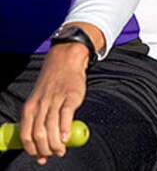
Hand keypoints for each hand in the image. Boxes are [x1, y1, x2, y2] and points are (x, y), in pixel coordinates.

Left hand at [18, 42, 90, 163]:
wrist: (65, 60)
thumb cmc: (52, 85)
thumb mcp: (38, 101)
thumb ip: (38, 122)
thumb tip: (41, 150)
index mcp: (30, 107)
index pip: (26, 135)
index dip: (32, 150)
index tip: (41, 156)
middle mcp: (41, 104)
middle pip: (39, 134)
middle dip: (46, 149)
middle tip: (54, 154)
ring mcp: (55, 100)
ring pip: (51, 127)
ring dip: (56, 144)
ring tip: (61, 150)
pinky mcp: (70, 96)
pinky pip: (66, 115)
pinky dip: (65, 129)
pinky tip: (66, 137)